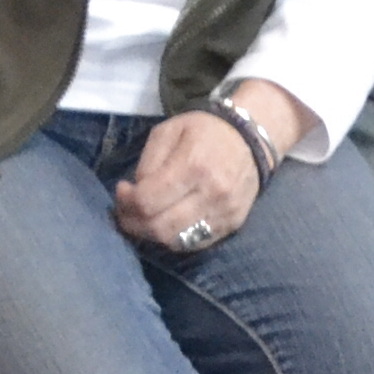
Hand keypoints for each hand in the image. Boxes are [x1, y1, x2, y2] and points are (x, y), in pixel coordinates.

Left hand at [111, 92, 301, 251]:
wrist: (251, 138)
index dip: (126, 202)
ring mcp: (225, 212)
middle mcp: (212, 193)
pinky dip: (174, 238)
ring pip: (176, 241)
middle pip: (160, 227)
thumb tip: (134, 194)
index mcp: (193, 165)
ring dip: (151, 235)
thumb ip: (148, 163)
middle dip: (133, 223)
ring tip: (144, 220)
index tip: (122, 190)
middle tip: (126, 212)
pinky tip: (167, 223)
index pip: (148, 202)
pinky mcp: (233, 224)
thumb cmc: (204, 130)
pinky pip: (195, 243)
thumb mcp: (168, 131)